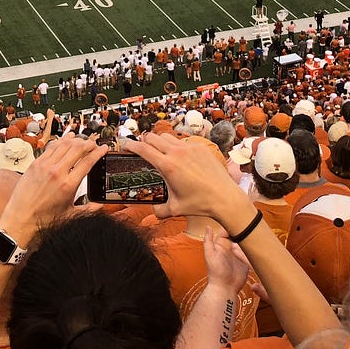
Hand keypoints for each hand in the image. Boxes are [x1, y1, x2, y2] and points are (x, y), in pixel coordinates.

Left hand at [0, 135, 103, 244]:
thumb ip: (88, 208)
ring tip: (82, 141)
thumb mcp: (71, 214)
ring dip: (76, 140)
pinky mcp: (35, 163)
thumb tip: (100, 205)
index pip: (88, 161)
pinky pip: (51, 147)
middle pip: (78, 148)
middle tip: (94, 144)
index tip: (104, 148)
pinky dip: (61, 140)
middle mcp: (57, 172)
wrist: (21, 219)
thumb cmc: (44, 218)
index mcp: (68, 185)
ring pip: (64, 144)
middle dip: (89, 143)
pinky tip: (66, 139)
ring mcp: (45, 166)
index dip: (99, 152)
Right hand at [122, 132, 254, 230]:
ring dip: (160, 142)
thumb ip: (159, 210)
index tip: (124, 145)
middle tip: (141, 149)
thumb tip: (153, 211)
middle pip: (152, 137)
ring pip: (167, 137)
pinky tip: (180, 157)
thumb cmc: (200, 204)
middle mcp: (177, 152)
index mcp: (167, 165)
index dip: (130, 145)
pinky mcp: (201, 147)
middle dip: (143, 141)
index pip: (142, 148)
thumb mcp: (175, 209)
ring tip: (159, 152)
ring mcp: (190, 148)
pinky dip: (177, 146)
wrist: (225, 198)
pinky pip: (183, 141)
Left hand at [202, 224, 249, 293]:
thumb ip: (208, 240)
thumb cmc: (215, 272)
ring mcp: (239, 254)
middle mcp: (230, 248)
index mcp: (221, 244)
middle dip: (243, 232)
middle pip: (238, 235)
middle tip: (248, 229)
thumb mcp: (210, 254)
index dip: (232, 225)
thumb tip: (208, 226)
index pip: (227, 230)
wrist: (225, 288)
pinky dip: (253, 250)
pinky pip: (251, 253)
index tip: (238, 222)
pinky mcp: (246, 262)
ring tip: (252, 238)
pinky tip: (256, 247)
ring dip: (248, 241)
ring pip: (245, 243)